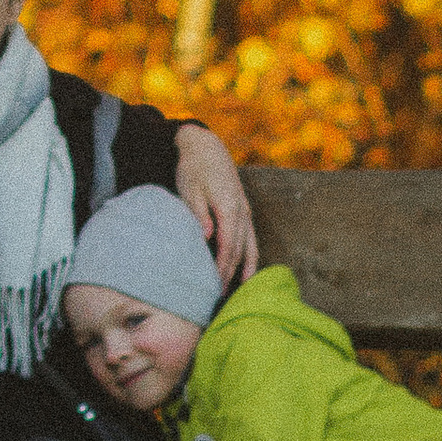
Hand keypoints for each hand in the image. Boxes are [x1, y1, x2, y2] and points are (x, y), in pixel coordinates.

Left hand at [174, 123, 257, 282]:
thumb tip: (207, 237)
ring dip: (244, 267)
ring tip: (239, 289)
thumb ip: (199, 213)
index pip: (228, 246)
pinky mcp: (243, 209)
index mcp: (229, 208)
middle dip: (231, 273)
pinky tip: (248, 268)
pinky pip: (250, 237)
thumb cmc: (194, 168)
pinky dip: (250, 254)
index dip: (222, 267)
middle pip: (239, 249)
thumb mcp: (190, 189)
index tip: (214, 284)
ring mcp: (245, 210)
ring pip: (250, 244)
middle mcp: (242, 211)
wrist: (205, 146)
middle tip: (219, 295)